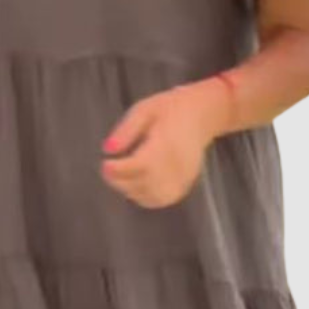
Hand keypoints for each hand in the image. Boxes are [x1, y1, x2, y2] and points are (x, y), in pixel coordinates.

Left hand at [99, 77, 229, 207]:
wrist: (203, 114)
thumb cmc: (172, 108)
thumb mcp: (144, 109)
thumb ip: (126, 130)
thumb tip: (108, 149)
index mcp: (166, 143)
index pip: (140, 165)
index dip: (119, 170)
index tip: (105, 164)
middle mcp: (176, 165)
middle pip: (144, 183)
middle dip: (120, 181)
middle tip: (109, 169)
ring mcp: (182, 177)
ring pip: (151, 195)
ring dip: (131, 190)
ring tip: (121, 176)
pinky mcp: (185, 184)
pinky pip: (161, 200)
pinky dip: (145, 197)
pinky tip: (137, 185)